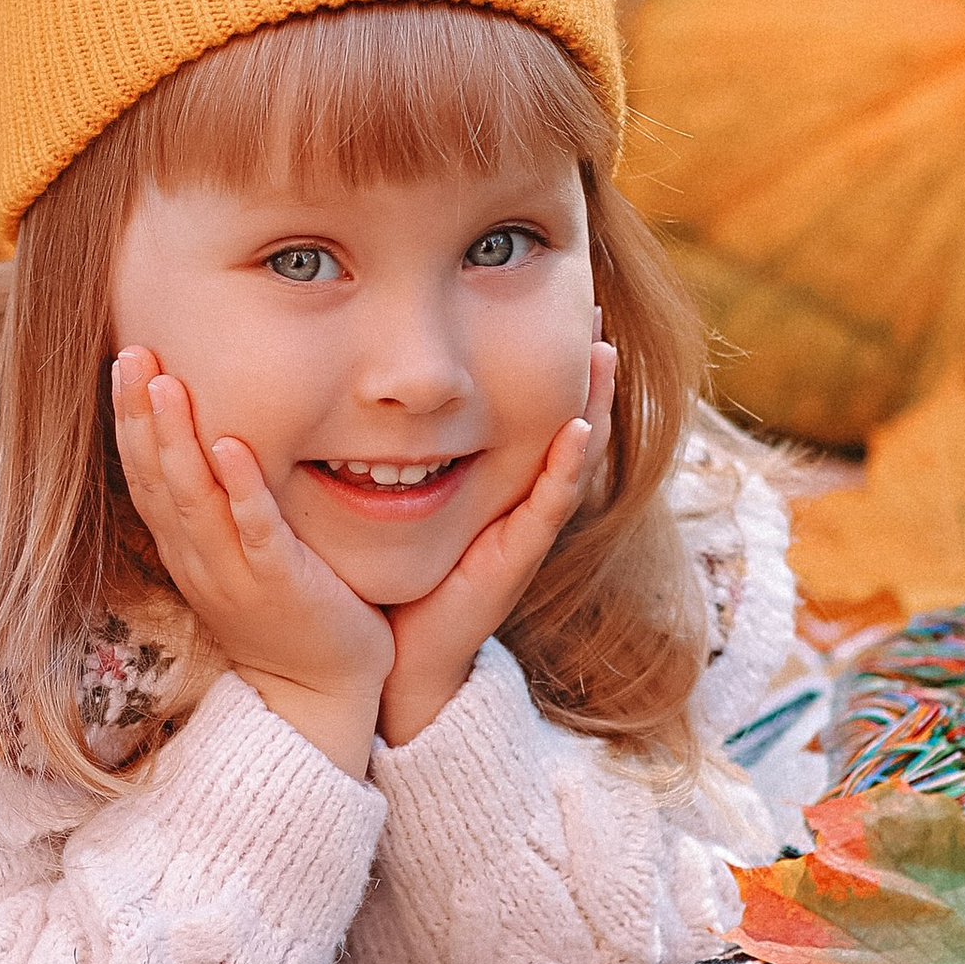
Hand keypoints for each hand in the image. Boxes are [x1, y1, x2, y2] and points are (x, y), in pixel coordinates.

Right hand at [111, 348, 391, 777]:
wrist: (319, 692)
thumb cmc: (285, 612)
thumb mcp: (238, 552)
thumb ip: (221, 502)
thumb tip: (214, 435)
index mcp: (185, 547)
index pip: (145, 474)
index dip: (130, 418)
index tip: (126, 359)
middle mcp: (198, 558)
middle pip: (156, 478)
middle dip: (140, 414)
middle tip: (131, 352)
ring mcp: (234, 573)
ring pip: (193, 500)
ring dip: (176, 440)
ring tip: (165, 382)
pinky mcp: (279, 585)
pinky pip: (255, 532)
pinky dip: (242, 489)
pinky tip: (234, 445)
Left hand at [379, 340, 616, 748]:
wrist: (402, 656)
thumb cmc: (398, 579)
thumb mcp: (396, 503)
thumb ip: (389, 455)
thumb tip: (361, 396)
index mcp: (498, 487)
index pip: (532, 414)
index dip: (546, 364)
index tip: (556, 307)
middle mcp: (521, 502)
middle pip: (568, 424)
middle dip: (583, 371)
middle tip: (593, 309)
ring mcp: (525, 529)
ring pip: (573, 458)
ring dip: (593, 404)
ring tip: (603, 351)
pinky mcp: (515, 557)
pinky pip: (549, 506)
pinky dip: (568, 467)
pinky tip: (580, 429)